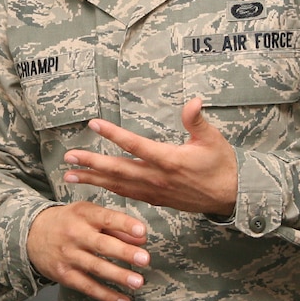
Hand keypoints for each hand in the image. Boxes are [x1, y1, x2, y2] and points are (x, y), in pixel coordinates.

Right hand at [27, 201, 148, 300]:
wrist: (32, 234)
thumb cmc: (68, 222)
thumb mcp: (88, 214)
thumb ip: (115, 225)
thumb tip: (142, 238)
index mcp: (83, 214)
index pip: (107, 218)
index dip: (125, 225)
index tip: (142, 232)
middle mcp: (75, 234)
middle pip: (102, 245)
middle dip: (124, 253)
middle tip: (144, 259)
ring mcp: (69, 256)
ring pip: (96, 268)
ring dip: (118, 276)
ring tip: (138, 282)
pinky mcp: (64, 275)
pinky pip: (88, 287)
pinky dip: (106, 295)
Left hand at [62, 98, 238, 215]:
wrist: (230, 196)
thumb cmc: (221, 165)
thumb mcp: (213, 138)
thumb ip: (197, 121)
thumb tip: (193, 101)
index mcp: (169, 160)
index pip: (136, 145)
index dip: (113, 134)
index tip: (94, 123)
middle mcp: (157, 178)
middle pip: (118, 169)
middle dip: (91, 163)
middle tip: (69, 157)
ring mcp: (154, 190)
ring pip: (117, 185)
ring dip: (93, 179)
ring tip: (70, 175)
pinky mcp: (155, 199)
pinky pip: (126, 194)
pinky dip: (108, 189)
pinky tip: (95, 185)